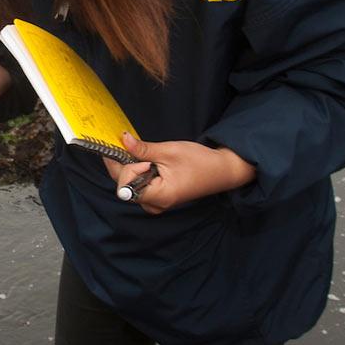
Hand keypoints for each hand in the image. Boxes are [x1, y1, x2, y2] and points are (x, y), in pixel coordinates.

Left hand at [104, 134, 256, 214]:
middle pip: (125, 186)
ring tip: (142, 154)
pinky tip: (144, 161)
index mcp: (159, 196)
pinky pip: (139, 187)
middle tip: (129, 145)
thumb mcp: (169, 151)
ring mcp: (157, 203)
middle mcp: (156, 204)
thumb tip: (123, 140)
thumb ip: (143, 149)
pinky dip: (138, 173)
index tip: (136, 152)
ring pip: (130, 186)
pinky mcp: (159, 198)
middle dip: (124, 165)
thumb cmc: (200, 162)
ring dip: (130, 168)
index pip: (125, 186)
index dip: (127, 167)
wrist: (221, 171)